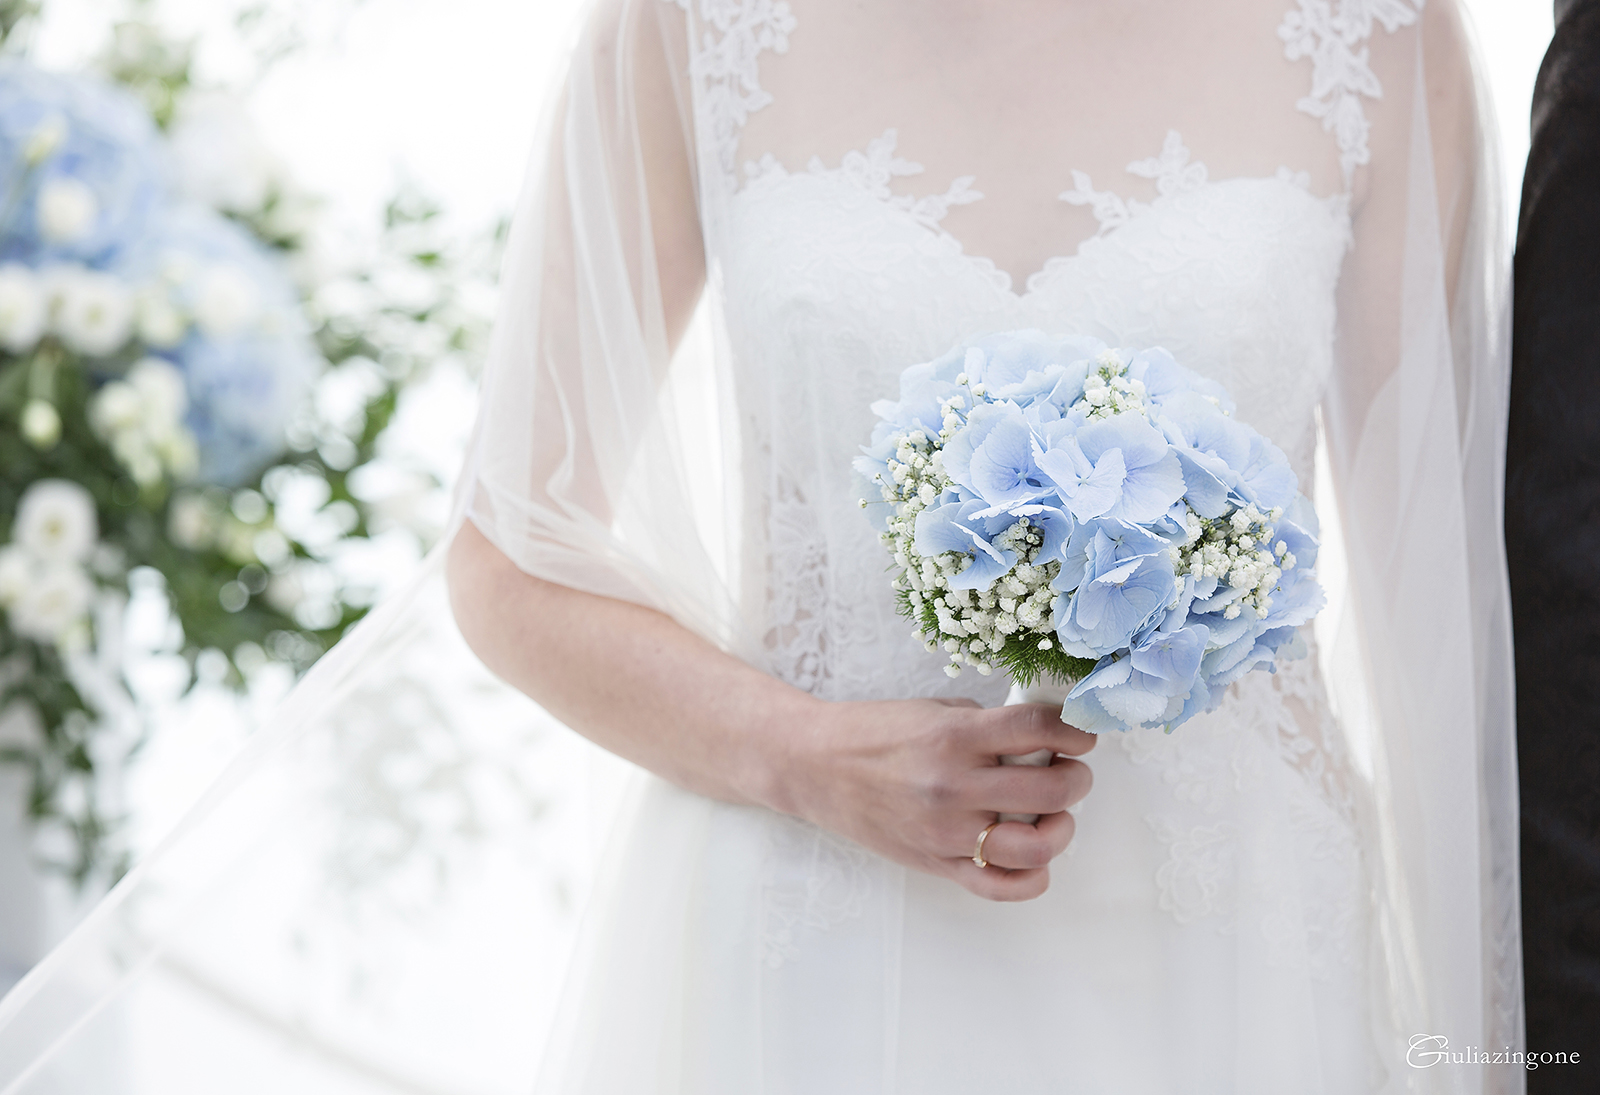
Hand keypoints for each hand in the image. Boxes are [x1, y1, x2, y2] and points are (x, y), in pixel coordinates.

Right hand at [765, 698, 1095, 901]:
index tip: (1081, 732)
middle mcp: (954, 786)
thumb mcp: (932, 711)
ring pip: (1036, 845)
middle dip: (1076, 776)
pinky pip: (1001, 886)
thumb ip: (987, 725)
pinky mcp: (937, 864)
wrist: (814, 766)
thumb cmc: (874, 733)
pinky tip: (1032, 855)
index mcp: (954, 736)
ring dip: (1061, 827)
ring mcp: (946, 832)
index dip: (1074, 729)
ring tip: (1054, 813)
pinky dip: (1031, 876)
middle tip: (1070, 770)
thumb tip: (1044, 737)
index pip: (1039, 729)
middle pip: (1052, 789)